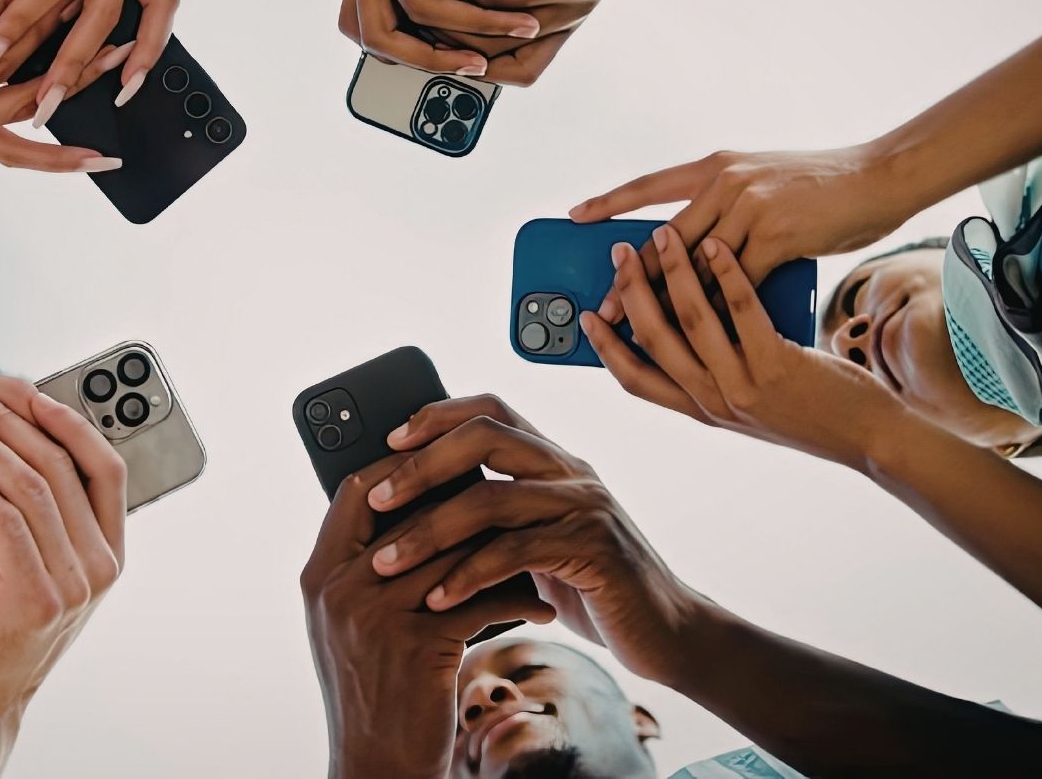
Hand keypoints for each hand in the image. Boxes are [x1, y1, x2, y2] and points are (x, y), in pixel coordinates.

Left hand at [0, 0, 123, 172]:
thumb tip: (33, 55)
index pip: (14, 153)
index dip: (61, 160)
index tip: (103, 163)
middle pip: (24, 111)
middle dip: (76, 81)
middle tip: (117, 54)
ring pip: (8, 70)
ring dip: (50, 33)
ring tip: (81, 3)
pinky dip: (10, 11)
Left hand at [0, 379, 124, 724]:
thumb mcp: (37, 565)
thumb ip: (46, 519)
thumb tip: (24, 440)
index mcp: (110, 551)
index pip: (107, 467)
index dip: (73, 423)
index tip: (32, 392)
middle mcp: (102, 566)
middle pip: (63, 468)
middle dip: (11, 422)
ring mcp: (74, 584)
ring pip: (33, 488)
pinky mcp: (36, 597)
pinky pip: (6, 522)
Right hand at [301, 456, 546, 776]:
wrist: (376, 768)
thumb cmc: (374, 694)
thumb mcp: (351, 626)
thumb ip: (368, 570)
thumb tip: (418, 512)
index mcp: (319, 576)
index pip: (358, 489)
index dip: (405, 467)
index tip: (448, 463)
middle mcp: (339, 588)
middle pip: (412, 512)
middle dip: (467, 505)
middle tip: (512, 500)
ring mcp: (375, 615)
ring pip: (452, 552)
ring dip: (503, 550)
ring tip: (537, 550)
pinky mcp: (416, 646)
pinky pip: (479, 600)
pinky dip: (517, 599)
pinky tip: (539, 605)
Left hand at [365, 394, 712, 686]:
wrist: (666, 633)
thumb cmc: (588, 586)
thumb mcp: (535, 539)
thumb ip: (494, 516)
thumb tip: (415, 503)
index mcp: (552, 460)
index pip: (490, 409)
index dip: (436, 416)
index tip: (388, 439)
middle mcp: (570, 471)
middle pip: (484, 435)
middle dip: (421, 464)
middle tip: (376, 499)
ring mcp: (584, 507)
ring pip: (491, 497)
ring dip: (429, 530)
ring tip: (387, 563)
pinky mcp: (594, 550)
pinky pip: (515, 552)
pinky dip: (468, 576)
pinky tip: (437, 599)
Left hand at [572, 145, 905, 320]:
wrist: (883, 177)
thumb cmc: (824, 187)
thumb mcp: (762, 182)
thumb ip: (725, 207)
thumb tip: (693, 245)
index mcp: (715, 167)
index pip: (650, 184)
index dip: (611, 201)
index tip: (576, 215)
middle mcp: (724, 183)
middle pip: (663, 238)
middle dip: (629, 277)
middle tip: (601, 305)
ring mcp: (748, 209)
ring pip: (692, 267)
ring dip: (663, 303)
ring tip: (637, 329)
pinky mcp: (775, 238)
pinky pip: (735, 285)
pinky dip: (717, 313)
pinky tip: (700, 337)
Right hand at [586, 226, 923, 470]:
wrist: (873, 438)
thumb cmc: (816, 410)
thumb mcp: (753, 400)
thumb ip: (720, 371)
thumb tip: (691, 322)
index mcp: (702, 410)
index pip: (635, 380)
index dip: (605, 347)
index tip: (586, 316)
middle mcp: (714, 402)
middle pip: (652, 342)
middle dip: (630, 292)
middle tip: (618, 255)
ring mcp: (743, 387)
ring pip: (689, 321)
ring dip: (671, 271)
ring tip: (662, 234)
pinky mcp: (776, 367)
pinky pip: (741, 311)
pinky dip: (724, 273)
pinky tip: (717, 245)